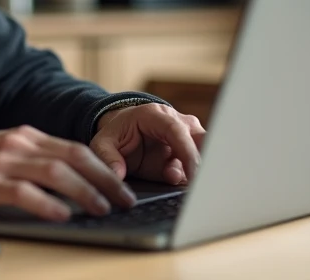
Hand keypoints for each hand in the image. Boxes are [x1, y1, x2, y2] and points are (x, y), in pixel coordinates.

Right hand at [0, 126, 136, 221]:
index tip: (123, 186)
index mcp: (24, 137)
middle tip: (126, 200)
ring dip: (85, 192)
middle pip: (73, 157)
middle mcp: (17, 144)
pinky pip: (23, 192)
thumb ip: (30, 161)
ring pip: (55, 172)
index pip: (75, 148)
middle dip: (105, 179)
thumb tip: (71, 183)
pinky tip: (63, 215)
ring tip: (103, 208)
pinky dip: (47, 204)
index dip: (104, 167)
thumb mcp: (0, 154)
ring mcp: (1, 162)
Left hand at [90, 103, 205, 184]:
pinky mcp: (189, 154)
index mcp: (155, 115)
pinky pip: (201, 167)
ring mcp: (186, 137)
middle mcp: (177, 123)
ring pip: (207, 153)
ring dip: (200, 174)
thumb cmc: (116, 134)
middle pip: (201, 140)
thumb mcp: (103, 143)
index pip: (177, 130)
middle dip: (203, 163)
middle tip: (198, 185)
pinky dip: (199, 180)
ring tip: (190, 191)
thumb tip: (117, 174)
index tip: (191, 175)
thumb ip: (108, 157)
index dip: (187, 152)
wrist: (124, 131)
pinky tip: (194, 194)